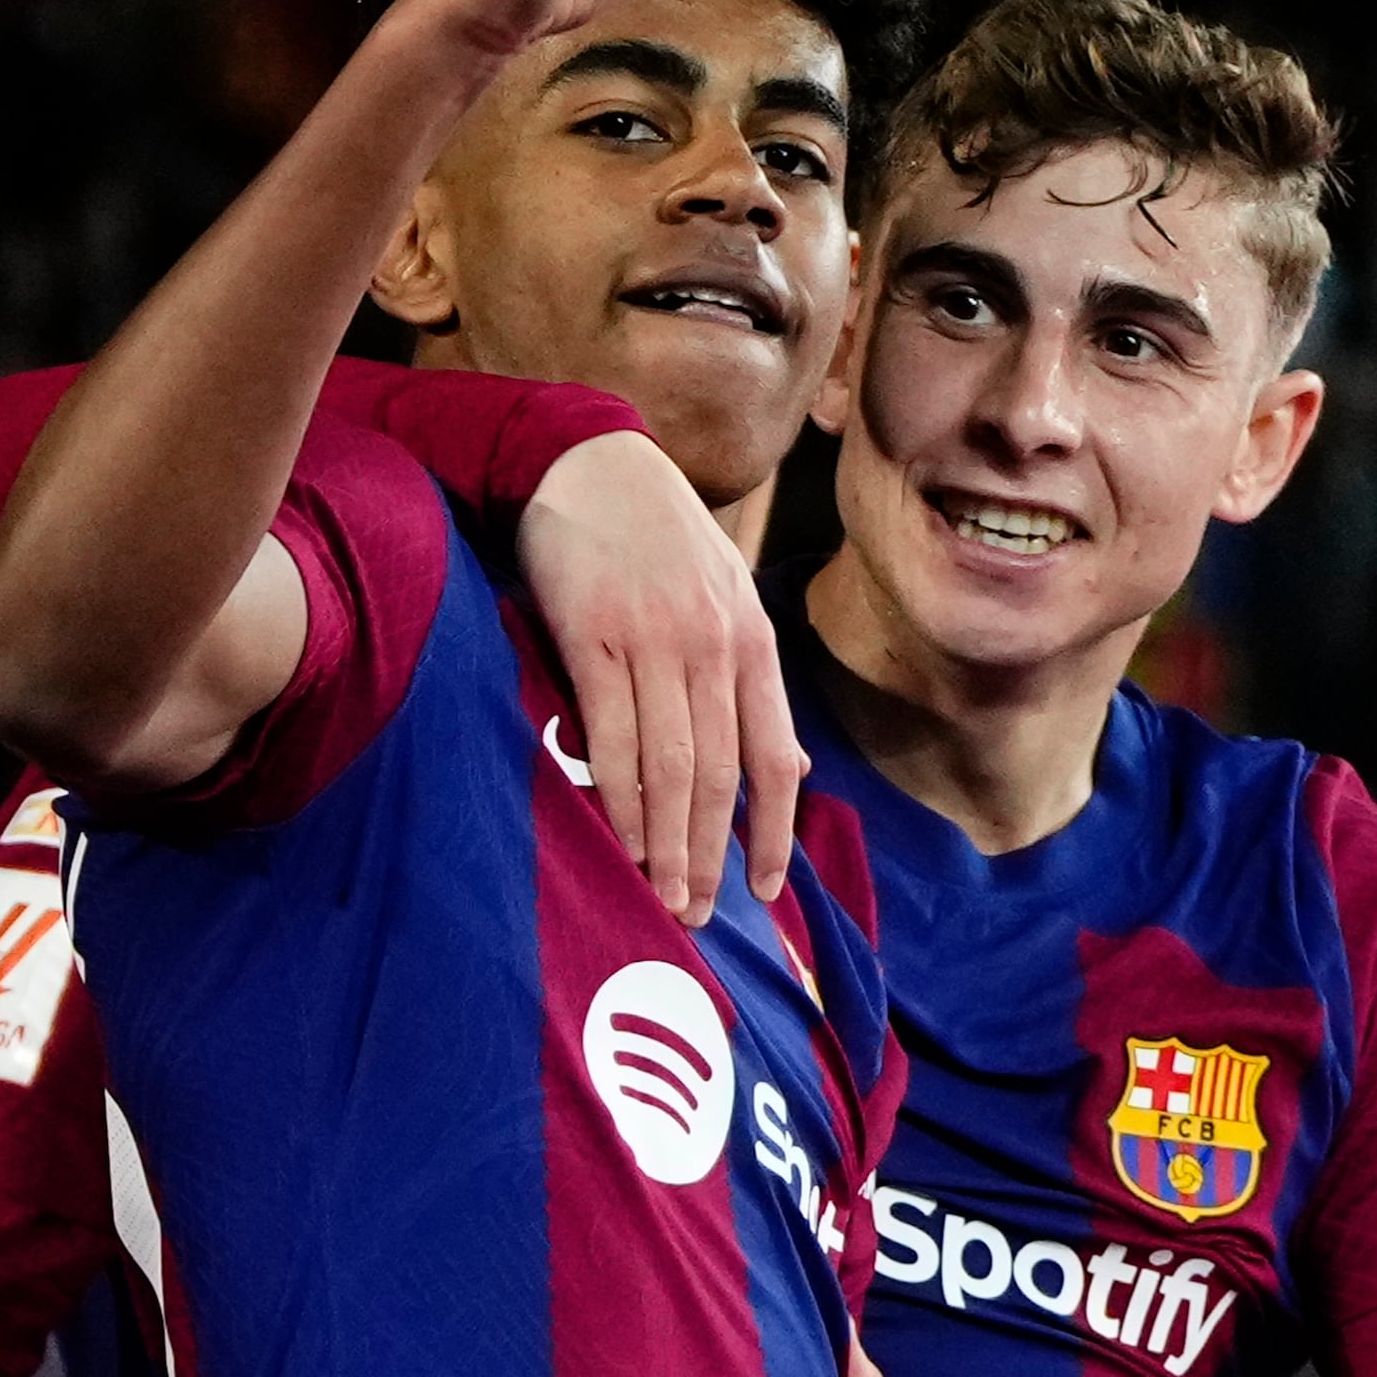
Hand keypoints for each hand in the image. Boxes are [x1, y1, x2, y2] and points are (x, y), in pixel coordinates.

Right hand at [524, 430, 799, 922]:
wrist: (587, 461)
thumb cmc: (659, 535)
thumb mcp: (727, 596)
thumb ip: (752, 681)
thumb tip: (788, 764)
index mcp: (753, 642)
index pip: (774, 757)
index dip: (770, 830)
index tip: (762, 887)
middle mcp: (714, 647)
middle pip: (721, 776)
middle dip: (711, 854)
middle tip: (697, 916)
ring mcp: (655, 644)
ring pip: (670, 767)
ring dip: (666, 843)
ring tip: (658, 897)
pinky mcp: (594, 639)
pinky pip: (612, 736)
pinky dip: (619, 797)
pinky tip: (618, 839)